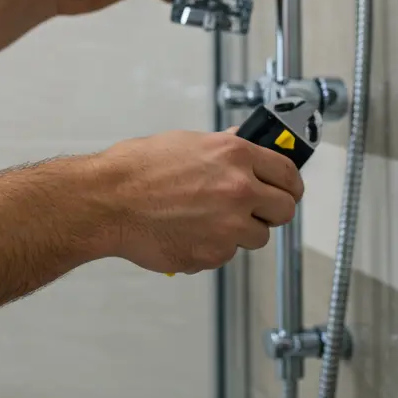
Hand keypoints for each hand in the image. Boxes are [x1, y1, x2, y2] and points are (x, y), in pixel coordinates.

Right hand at [93, 131, 303, 274]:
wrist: (107, 202)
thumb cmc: (137, 169)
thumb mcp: (188, 143)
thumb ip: (225, 149)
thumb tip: (245, 145)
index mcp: (235, 156)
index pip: (288, 173)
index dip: (290, 184)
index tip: (287, 190)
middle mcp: (239, 190)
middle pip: (284, 210)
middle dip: (271, 211)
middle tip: (254, 210)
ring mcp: (228, 226)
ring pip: (257, 237)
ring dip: (240, 232)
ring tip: (208, 221)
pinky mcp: (212, 254)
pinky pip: (226, 254)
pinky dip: (212, 247)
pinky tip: (188, 232)